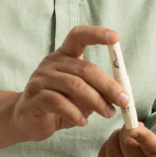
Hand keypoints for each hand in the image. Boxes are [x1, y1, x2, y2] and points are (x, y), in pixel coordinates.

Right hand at [9, 25, 130, 142]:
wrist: (27, 120)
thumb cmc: (59, 106)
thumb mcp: (83, 96)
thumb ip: (101, 91)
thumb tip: (128, 93)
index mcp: (63, 56)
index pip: (78, 36)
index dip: (96, 34)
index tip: (115, 37)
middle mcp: (51, 63)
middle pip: (84, 68)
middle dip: (108, 85)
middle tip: (124, 100)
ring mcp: (40, 78)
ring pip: (74, 86)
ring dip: (96, 101)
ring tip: (108, 114)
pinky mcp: (34, 97)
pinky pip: (59, 102)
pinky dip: (75, 113)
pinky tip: (83, 122)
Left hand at [97, 115, 155, 156]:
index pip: (154, 150)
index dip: (144, 138)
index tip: (136, 126)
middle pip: (127, 145)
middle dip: (129, 130)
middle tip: (137, 127)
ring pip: (113, 149)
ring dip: (118, 137)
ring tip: (131, 138)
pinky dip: (109, 147)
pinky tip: (122, 148)